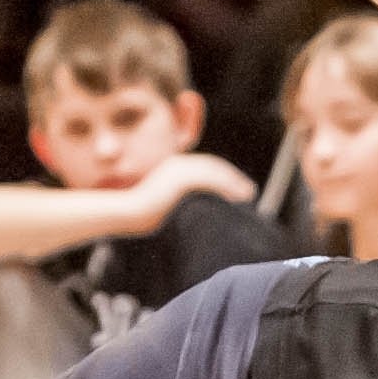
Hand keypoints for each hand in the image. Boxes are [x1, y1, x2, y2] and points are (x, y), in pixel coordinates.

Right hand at [118, 149, 259, 229]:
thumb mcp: (162, 204)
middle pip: (213, 167)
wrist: (128, 212)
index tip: (237, 187)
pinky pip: (210, 180)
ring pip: (214, 173)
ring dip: (233, 183)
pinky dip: (226, 187)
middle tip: (249, 191)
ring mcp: (179, 169)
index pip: (204, 168)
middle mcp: (177, 164)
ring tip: (247, 195)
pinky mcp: (181, 178)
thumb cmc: (141, 214)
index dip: (223, 175)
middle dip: (232, 178)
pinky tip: (237, 197)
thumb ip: (177, 201)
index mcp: (172, 168)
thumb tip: (192, 212)